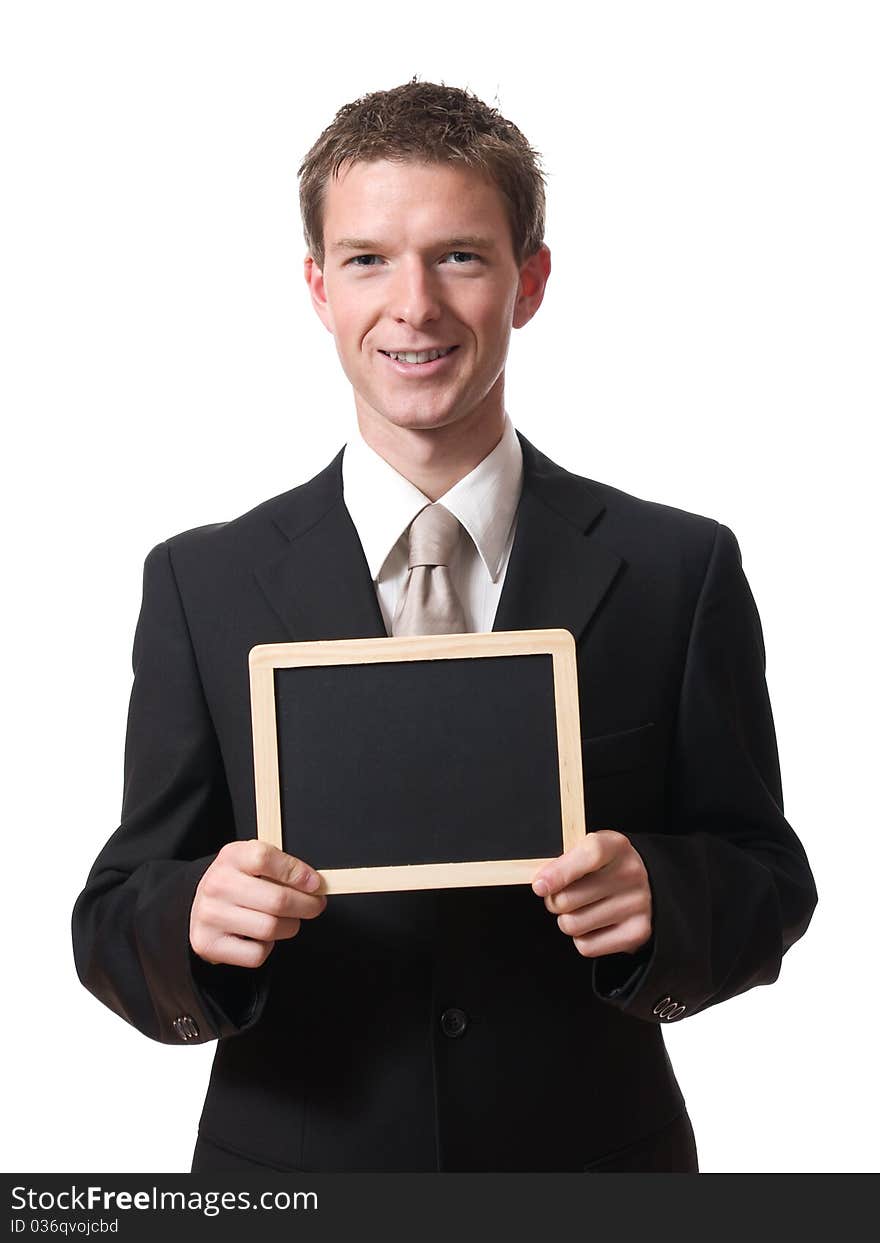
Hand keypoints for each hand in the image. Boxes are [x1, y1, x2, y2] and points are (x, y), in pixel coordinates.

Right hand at [190, 840, 326, 968]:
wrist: (201, 908)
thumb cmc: (239, 884)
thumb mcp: (255, 863)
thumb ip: (283, 868)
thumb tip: (314, 885)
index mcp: (231, 856)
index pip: (265, 858)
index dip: (296, 872)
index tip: (315, 884)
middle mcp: (216, 884)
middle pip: (277, 900)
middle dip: (307, 906)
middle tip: (316, 906)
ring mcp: (210, 916)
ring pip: (270, 928)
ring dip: (289, 927)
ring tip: (288, 921)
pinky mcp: (208, 944)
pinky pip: (256, 954)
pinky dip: (268, 948)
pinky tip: (261, 937)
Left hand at [532, 830, 651, 958]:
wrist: (648, 887)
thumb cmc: (605, 868)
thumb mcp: (588, 852)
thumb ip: (564, 862)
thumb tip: (541, 884)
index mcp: (616, 846)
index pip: (590, 855)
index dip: (559, 872)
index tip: (539, 886)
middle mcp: (631, 874)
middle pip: (568, 899)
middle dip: (554, 901)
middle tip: (563, 896)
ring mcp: (637, 905)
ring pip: (572, 925)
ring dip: (567, 921)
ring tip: (582, 909)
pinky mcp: (637, 933)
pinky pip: (586, 946)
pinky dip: (582, 939)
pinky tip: (595, 924)